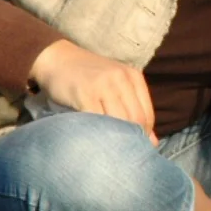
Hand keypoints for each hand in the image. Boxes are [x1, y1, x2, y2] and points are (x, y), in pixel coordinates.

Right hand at [29, 40, 157, 141]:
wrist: (58, 58)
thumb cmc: (89, 77)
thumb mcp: (115, 87)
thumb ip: (133, 110)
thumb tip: (152, 143)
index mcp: (133, 77)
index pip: (147, 115)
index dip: (142, 135)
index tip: (132, 146)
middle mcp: (121, 78)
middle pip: (135, 120)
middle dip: (130, 140)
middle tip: (119, 152)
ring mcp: (102, 85)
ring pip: (118, 121)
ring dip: (114, 139)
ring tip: (107, 149)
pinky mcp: (84, 93)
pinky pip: (96, 120)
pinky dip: (97, 133)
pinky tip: (93, 140)